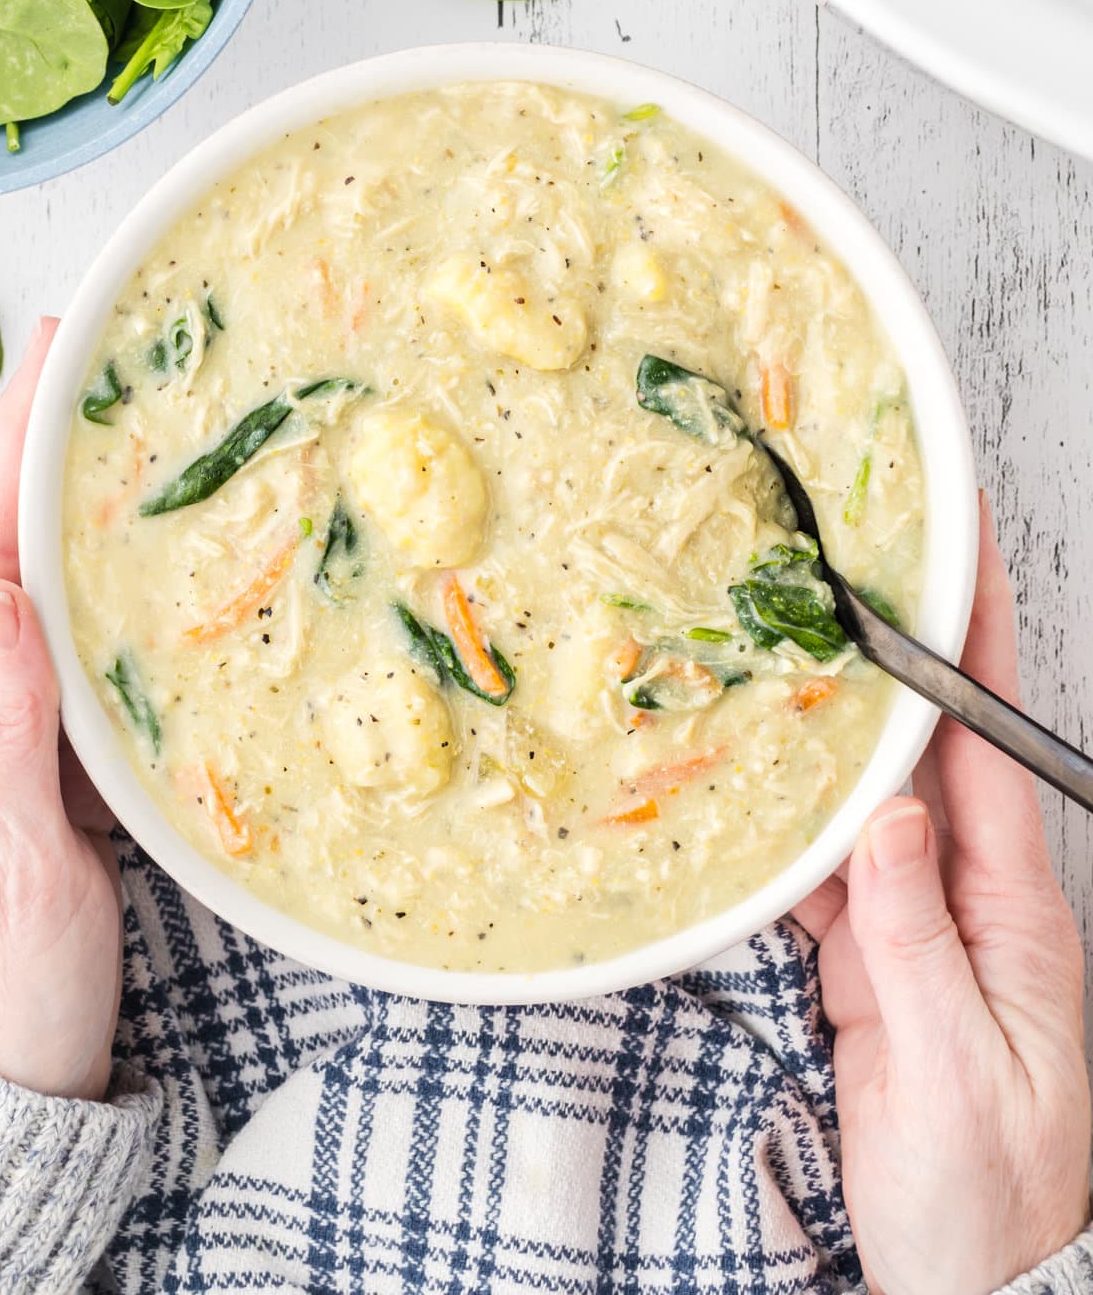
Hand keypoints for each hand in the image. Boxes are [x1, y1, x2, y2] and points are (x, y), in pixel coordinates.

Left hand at [0, 321, 120, 1101]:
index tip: (59, 354)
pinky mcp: (41, 766)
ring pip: (48, 593)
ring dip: (86, 508)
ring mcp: (0, 733)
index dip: (21, 447)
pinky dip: (111, 590)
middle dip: (53, 448)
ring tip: (144, 430)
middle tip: (113, 359)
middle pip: (12, 549)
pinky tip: (149, 561)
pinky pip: (76, 654)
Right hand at [794, 496, 1090, 1294]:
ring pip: (865, 802)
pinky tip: (752, 801)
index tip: (963, 547)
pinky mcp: (872, 962)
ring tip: (779, 660)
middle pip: (929, 751)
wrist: (962, 1281)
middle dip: (896, 656)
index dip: (979, 639)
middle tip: (849, 568)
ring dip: (826, 737)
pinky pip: (824, 875)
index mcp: (1016, 912)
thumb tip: (890, 823)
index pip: (995, 744)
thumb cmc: (988, 1193)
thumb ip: (918, 940)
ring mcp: (918, 925)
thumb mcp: (957, 1070)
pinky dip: (786, 835)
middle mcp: (971, 898)